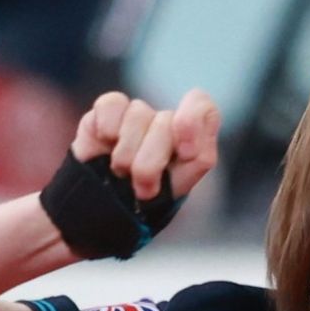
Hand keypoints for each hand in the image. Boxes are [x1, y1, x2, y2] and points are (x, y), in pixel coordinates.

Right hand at [71, 88, 220, 200]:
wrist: (107, 206)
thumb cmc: (149, 197)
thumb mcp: (182, 184)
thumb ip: (200, 156)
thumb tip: (187, 132)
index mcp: (191, 137)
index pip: (204, 108)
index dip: (193, 122)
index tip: (185, 151)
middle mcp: (166, 121)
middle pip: (166, 121)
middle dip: (150, 162)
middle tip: (144, 188)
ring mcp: (137, 113)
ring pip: (138, 115)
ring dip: (126, 155)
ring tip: (121, 172)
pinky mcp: (109, 108)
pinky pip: (112, 104)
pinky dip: (107, 129)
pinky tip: (106, 145)